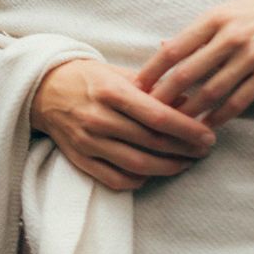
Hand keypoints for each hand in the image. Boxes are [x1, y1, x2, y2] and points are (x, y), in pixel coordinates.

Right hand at [30, 58, 217, 191]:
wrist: (45, 90)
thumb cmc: (90, 78)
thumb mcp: (120, 73)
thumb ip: (153, 88)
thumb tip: (189, 102)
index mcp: (111, 92)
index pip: (158, 116)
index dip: (187, 129)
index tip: (208, 135)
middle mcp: (99, 119)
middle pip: (151, 142)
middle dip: (184, 149)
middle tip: (205, 150)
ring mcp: (88, 142)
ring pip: (137, 165)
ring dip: (167, 168)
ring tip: (186, 162)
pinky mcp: (80, 160)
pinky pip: (115, 179)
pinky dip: (139, 180)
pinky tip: (154, 173)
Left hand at [134, 0, 253, 130]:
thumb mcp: (226, 10)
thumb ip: (197, 31)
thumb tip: (163, 46)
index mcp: (215, 18)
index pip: (174, 49)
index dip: (152, 71)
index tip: (136, 87)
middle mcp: (231, 36)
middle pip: (187, 74)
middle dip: (164, 97)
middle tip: (147, 114)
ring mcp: (252, 55)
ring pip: (211, 92)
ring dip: (190, 112)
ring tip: (174, 126)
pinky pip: (239, 101)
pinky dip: (220, 117)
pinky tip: (207, 126)